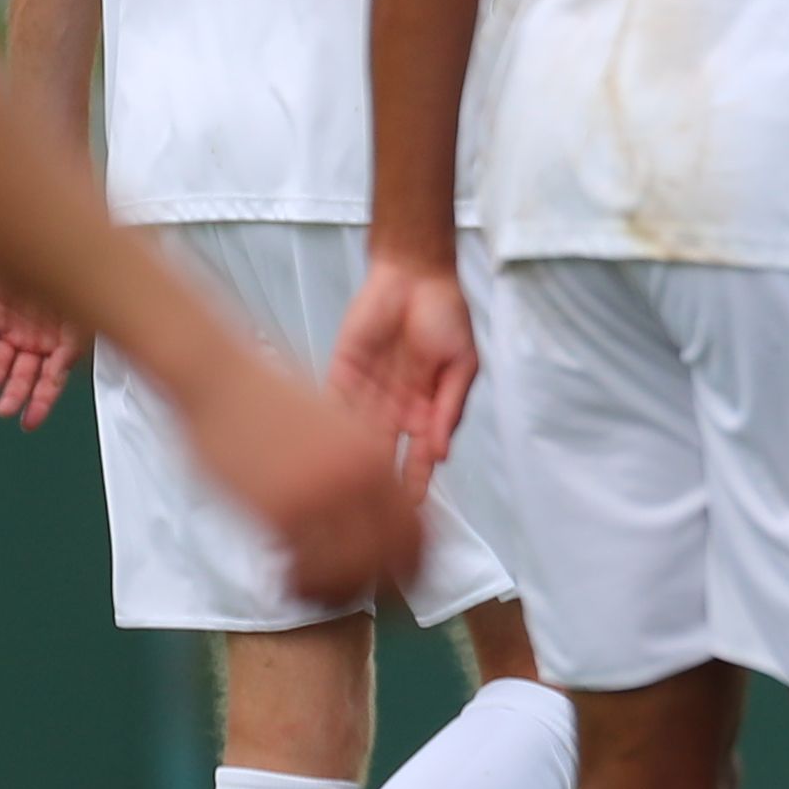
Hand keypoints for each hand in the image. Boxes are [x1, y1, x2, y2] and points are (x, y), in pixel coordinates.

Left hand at [0, 276, 87, 429]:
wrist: (46, 234)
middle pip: (24, 374)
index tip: (29, 422)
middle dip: (15, 394)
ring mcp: (15, 324)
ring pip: (0, 361)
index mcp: (65, 342)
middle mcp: (39, 337)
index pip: (52, 380)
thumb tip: (61, 373)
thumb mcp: (83, 315)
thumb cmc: (76, 270)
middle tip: (5, 410)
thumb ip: (72, 346)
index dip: (41, 402)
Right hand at [175, 347, 423, 610]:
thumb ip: (362, 465)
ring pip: (348, 572)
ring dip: (340, 591)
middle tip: (369, 600)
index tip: (405, 579)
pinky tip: (295, 586)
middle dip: (385, 587)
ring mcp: (317, 498)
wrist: (218, 379)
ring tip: (327, 598)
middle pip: (391, 559)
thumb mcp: (337, 425)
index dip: (414, 564)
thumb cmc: (270, 397)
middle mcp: (355, 480)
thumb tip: (384, 510)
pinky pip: (304, 568)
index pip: (415, 531)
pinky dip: (303, 585)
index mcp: (375, 457)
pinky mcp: (275, 512)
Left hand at [334, 247, 481, 489]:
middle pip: (383, 454)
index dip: (415, 481)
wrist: (413, 275)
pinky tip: (325, 453)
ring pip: (357, 436)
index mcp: (426, 408)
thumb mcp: (462, 364)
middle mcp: (394, 406)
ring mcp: (367, 392)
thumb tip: (443, 451)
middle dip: (377, 482)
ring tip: (345, 492)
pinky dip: (330, 428)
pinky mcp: (342, 373)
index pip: (418, 455)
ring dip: (351, 461)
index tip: (412, 507)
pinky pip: (335, 405)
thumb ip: (451, 408)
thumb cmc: (445, 315)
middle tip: (370, 513)